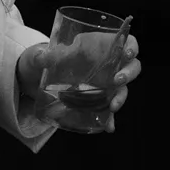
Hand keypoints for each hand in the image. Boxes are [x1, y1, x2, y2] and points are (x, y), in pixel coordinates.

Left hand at [16, 35, 141, 132]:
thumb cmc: (50, 58)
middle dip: (128, 74)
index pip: (127, 42)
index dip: (131, 47)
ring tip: (112, 106)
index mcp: (103, 46)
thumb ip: (46, 56)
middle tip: (117, 81)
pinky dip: (110, 118)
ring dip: (121, 97)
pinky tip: (108, 126)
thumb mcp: (46, 54)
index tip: (127, 54)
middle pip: (131, 67)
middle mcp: (109, 64)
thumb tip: (42, 58)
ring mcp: (105, 82)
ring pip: (123, 89)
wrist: (39, 76)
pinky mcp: (98, 99)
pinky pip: (108, 108)